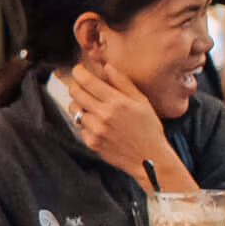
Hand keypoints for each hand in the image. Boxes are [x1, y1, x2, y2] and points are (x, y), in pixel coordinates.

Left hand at [61, 64, 180, 189]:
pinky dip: (85, 122)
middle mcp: (104, 115)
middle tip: (80, 85)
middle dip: (75, 86)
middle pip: (76, 93)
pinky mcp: (91, 142)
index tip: (78, 70)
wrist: (149, 159)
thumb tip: (107, 66)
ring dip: (79, 104)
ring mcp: (96, 130)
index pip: (88, 82)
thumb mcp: (142, 102)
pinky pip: (80, 126)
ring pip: (75, 110)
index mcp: (117, 102)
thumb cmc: (149, 128)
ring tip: (90, 105)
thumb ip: (123, 83)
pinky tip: (97, 122)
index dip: (79, 73)